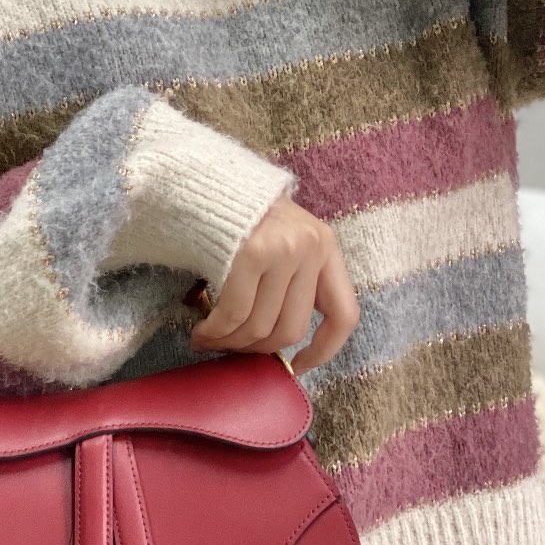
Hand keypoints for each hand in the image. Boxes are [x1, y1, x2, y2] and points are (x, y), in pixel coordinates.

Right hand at [190, 196, 359, 376]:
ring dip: (229, 343)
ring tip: (209, 340)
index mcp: (325, 247)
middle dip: (257, 350)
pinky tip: (201, 332)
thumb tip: (281, 347)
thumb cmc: (243, 217)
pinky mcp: (249, 253)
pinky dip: (214, 332)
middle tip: (232, 349)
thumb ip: (293, 283)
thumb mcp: (284, 241)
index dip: (325, 350)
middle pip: (291, 329)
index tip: (297, 366)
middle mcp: (311, 248)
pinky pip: (233, 314)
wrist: (207, 178)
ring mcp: (282, 250)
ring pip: (259, 326)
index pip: (344, 314)